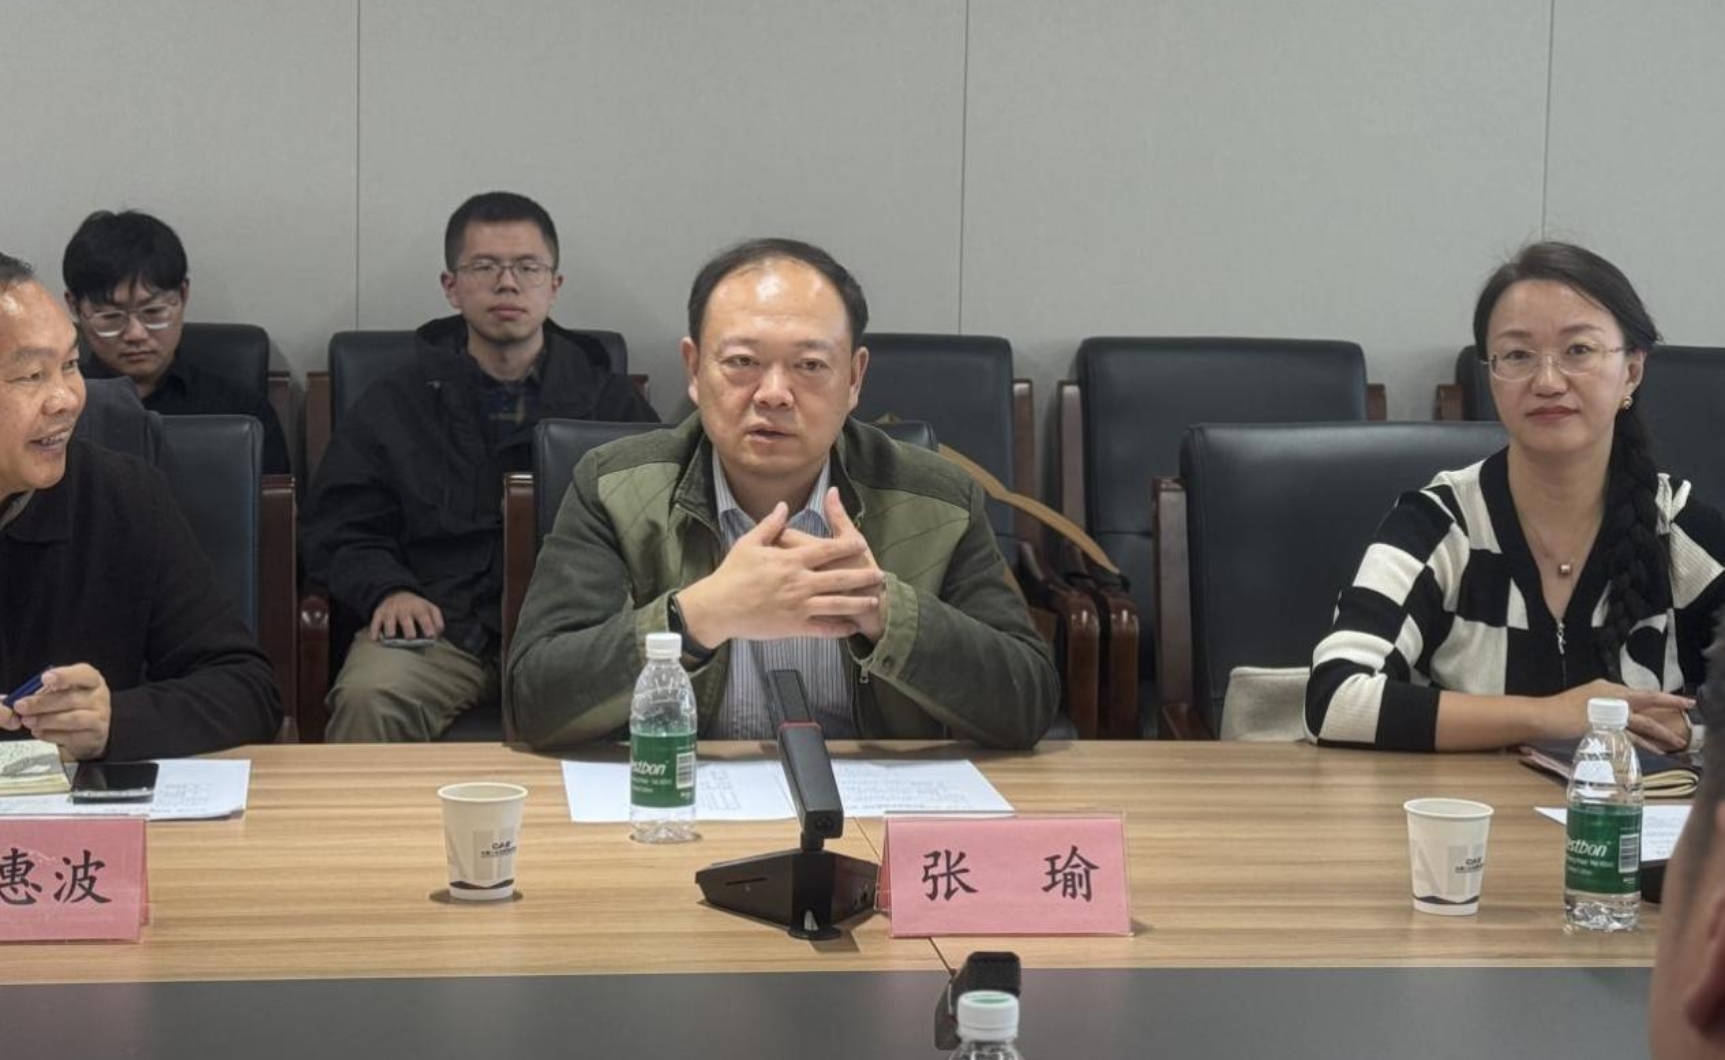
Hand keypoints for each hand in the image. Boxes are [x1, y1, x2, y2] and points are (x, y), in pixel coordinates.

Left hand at [1, 664, 111, 759]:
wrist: (92, 728)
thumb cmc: (74, 704)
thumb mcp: (64, 690)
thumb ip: (46, 691)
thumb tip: (23, 698)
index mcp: (92, 680)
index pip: (83, 674)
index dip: (64, 675)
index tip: (44, 679)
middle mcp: (99, 697)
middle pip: (71, 699)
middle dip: (42, 703)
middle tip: (21, 706)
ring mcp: (100, 717)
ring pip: (72, 719)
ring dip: (45, 720)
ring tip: (27, 721)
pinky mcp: (95, 735)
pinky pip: (70, 736)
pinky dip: (50, 734)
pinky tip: (38, 732)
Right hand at [370, 591, 444, 640]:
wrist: (397, 594)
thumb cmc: (417, 608)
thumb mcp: (430, 609)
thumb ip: (437, 621)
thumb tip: (438, 635)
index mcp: (418, 607)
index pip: (424, 616)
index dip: (427, 626)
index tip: (431, 637)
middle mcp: (403, 608)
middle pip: (405, 618)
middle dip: (408, 627)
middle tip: (411, 638)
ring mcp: (390, 611)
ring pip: (389, 619)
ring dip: (389, 627)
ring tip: (391, 637)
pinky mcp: (379, 613)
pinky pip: (375, 621)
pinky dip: (374, 630)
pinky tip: (374, 639)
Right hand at [677, 501, 885, 644]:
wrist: (718, 608)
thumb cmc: (731, 574)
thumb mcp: (748, 544)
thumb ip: (769, 525)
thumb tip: (783, 506)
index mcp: (791, 560)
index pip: (826, 550)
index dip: (846, 546)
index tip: (862, 544)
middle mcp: (800, 582)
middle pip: (839, 577)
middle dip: (862, 576)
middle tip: (879, 574)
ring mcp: (799, 606)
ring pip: (836, 604)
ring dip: (857, 603)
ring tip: (872, 601)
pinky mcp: (794, 626)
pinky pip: (821, 628)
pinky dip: (838, 628)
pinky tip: (851, 627)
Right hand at [1547, 679, 1691, 751]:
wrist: (1540, 716)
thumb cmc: (1554, 712)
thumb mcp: (1580, 705)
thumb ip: (1598, 709)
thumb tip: (1607, 719)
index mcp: (1604, 688)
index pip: (1635, 693)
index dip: (1654, 696)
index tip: (1668, 698)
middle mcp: (1611, 696)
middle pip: (1646, 699)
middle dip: (1669, 704)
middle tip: (1687, 705)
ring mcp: (1610, 712)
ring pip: (1643, 721)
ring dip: (1661, 731)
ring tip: (1676, 740)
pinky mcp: (1607, 727)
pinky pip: (1632, 737)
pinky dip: (1645, 744)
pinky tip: (1657, 750)